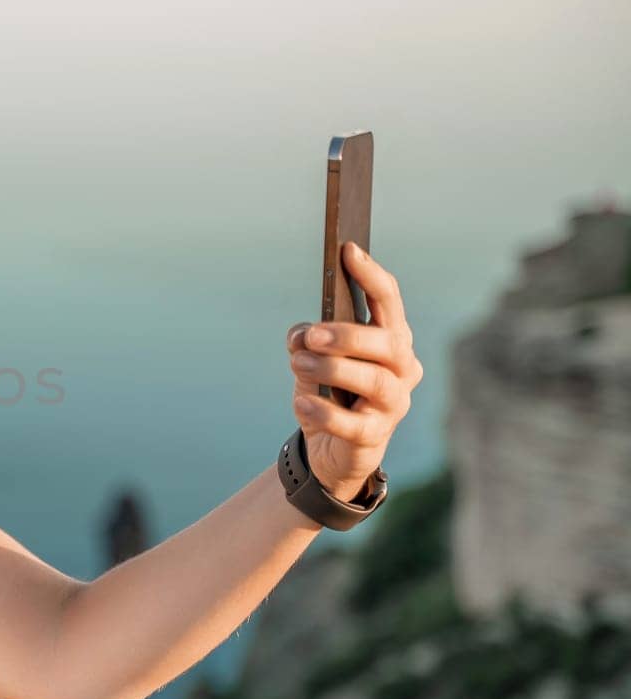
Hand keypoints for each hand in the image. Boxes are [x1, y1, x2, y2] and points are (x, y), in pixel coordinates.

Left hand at [285, 241, 423, 501]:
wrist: (328, 448)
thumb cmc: (327, 391)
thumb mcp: (310, 359)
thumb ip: (306, 340)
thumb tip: (301, 335)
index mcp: (390, 339)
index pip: (388, 301)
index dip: (370, 275)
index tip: (347, 250)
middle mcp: (402, 368)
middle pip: (387, 341)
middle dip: (347, 334)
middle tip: (311, 336)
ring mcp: (394, 404)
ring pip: (374, 379)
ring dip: (331, 368)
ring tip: (297, 363)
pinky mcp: (376, 436)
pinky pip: (353, 422)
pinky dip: (323, 409)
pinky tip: (300, 401)